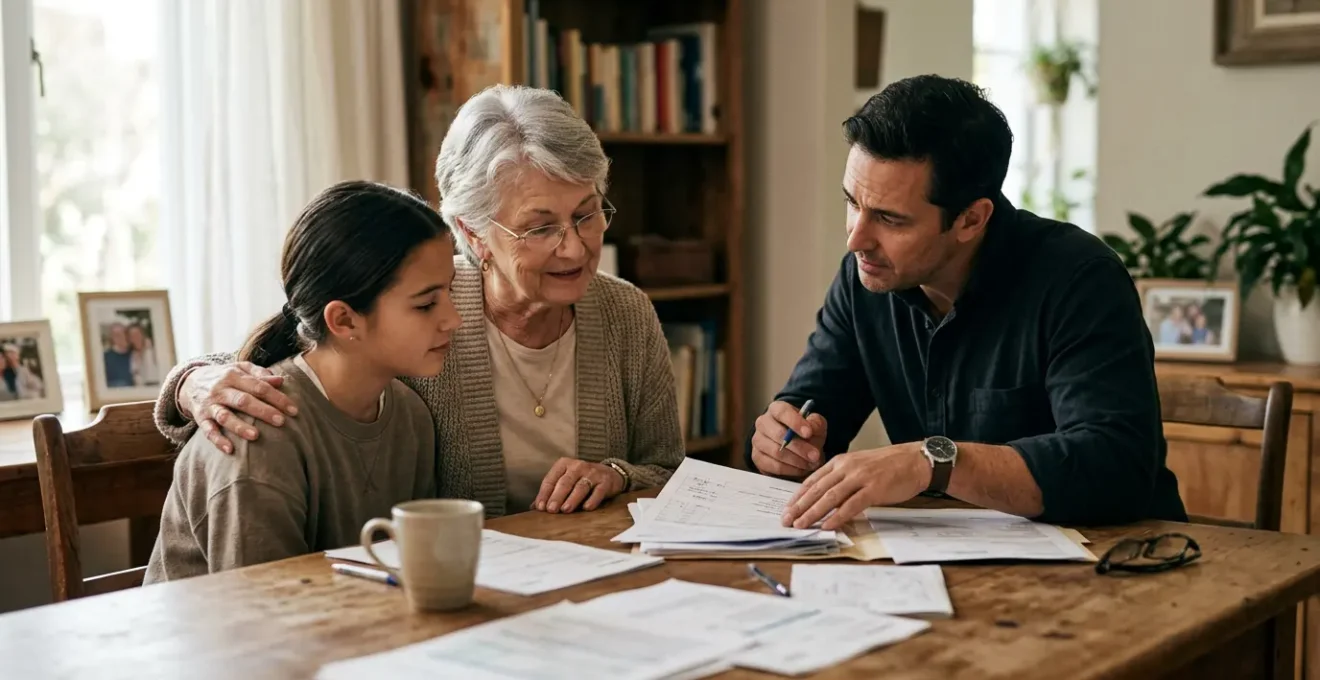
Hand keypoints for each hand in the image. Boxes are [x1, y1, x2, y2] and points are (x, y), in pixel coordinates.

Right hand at [180, 362, 297, 453]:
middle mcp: (221, 390)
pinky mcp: (200, 418)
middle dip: (263, 411)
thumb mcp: (240, 369)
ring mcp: (210, 405)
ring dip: (240, 427)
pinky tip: (230, 450)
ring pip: (225, 416)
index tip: (293, 410)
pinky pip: (208, 431)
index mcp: (233, 375)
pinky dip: (218, 440)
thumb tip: (280, 380)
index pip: (259, 386)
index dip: (277, 398)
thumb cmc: (224, 376)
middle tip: (281, 422)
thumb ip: (259, 374)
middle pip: (243, 401)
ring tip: (256, 436)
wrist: (189, 382)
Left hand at [533, 459, 625, 513]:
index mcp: (564, 464)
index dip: (544, 494)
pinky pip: (598, 491)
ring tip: (565, 510)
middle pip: (565, 482)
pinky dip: (592, 499)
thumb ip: (551, 493)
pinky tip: (586, 508)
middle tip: (551, 510)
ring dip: (572, 499)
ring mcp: (593, 473)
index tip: (540, 507)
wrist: (609, 474)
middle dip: (557, 496)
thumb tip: (533, 508)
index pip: (551, 479)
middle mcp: (578, 466)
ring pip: (580, 487)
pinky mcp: (605, 481)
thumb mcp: (565, 481)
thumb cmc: (581, 480)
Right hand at [749, 401, 827, 478]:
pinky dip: (790, 470)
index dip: (795, 422)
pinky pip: (774, 466)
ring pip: (776, 452)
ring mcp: (758, 441)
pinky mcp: (757, 458)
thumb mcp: (815, 425)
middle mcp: (763, 423)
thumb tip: (811, 428)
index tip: (809, 433)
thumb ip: (816, 424)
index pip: (782, 412)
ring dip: (797, 460)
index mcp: (776, 409)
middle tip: (815, 455)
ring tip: (811, 464)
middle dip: (799, 447)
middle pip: (778, 434)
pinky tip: (802, 469)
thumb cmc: (805, 433)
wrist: (796, 449)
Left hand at [781, 442, 930, 530]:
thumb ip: (841, 479)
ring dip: (813, 513)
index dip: (798, 496)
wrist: (915, 461)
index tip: (787, 508)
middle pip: (817, 489)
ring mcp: (860, 477)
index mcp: (841, 461)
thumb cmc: (888, 466)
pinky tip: (827, 525)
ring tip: (800, 525)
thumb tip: (824, 499)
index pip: (813, 479)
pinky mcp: (874, 489)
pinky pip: (851, 505)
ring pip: (830, 497)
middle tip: (786, 520)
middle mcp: (847, 467)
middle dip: (799, 506)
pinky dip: (838, 516)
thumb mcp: (859, 466)